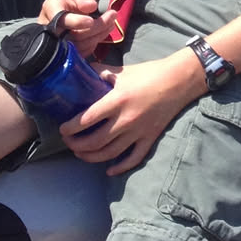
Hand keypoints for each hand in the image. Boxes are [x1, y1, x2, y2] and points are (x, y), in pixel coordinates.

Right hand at [40, 0, 113, 56]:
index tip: (92, 20)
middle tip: (112, 15)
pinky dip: (96, 42)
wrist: (72, 5)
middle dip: (96, 27)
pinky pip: (82, 51)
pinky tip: (104, 31)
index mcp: (51, 8)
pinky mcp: (66, 50)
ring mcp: (57, 40)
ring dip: (99, 35)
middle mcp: (50, 26)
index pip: (61, 19)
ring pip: (80, 45)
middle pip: (73, 35)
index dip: (77, 22)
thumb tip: (90, 6)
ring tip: (111, 22)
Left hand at [61, 50, 201, 174]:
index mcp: (117, 101)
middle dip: (76, 144)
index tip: (62, 128)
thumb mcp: (122, 71)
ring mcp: (138, 132)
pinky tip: (109, 170)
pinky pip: (133, 159)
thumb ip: (99, 72)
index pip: (86, 119)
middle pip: (94, 142)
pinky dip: (120, 167)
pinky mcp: (149, 138)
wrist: (179, 80)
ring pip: (110, 153)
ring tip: (80, 153)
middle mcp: (126, 120)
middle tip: (68, 141)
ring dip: (90, 157)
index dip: (70, 127)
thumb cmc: (149, 73)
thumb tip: (80, 71)